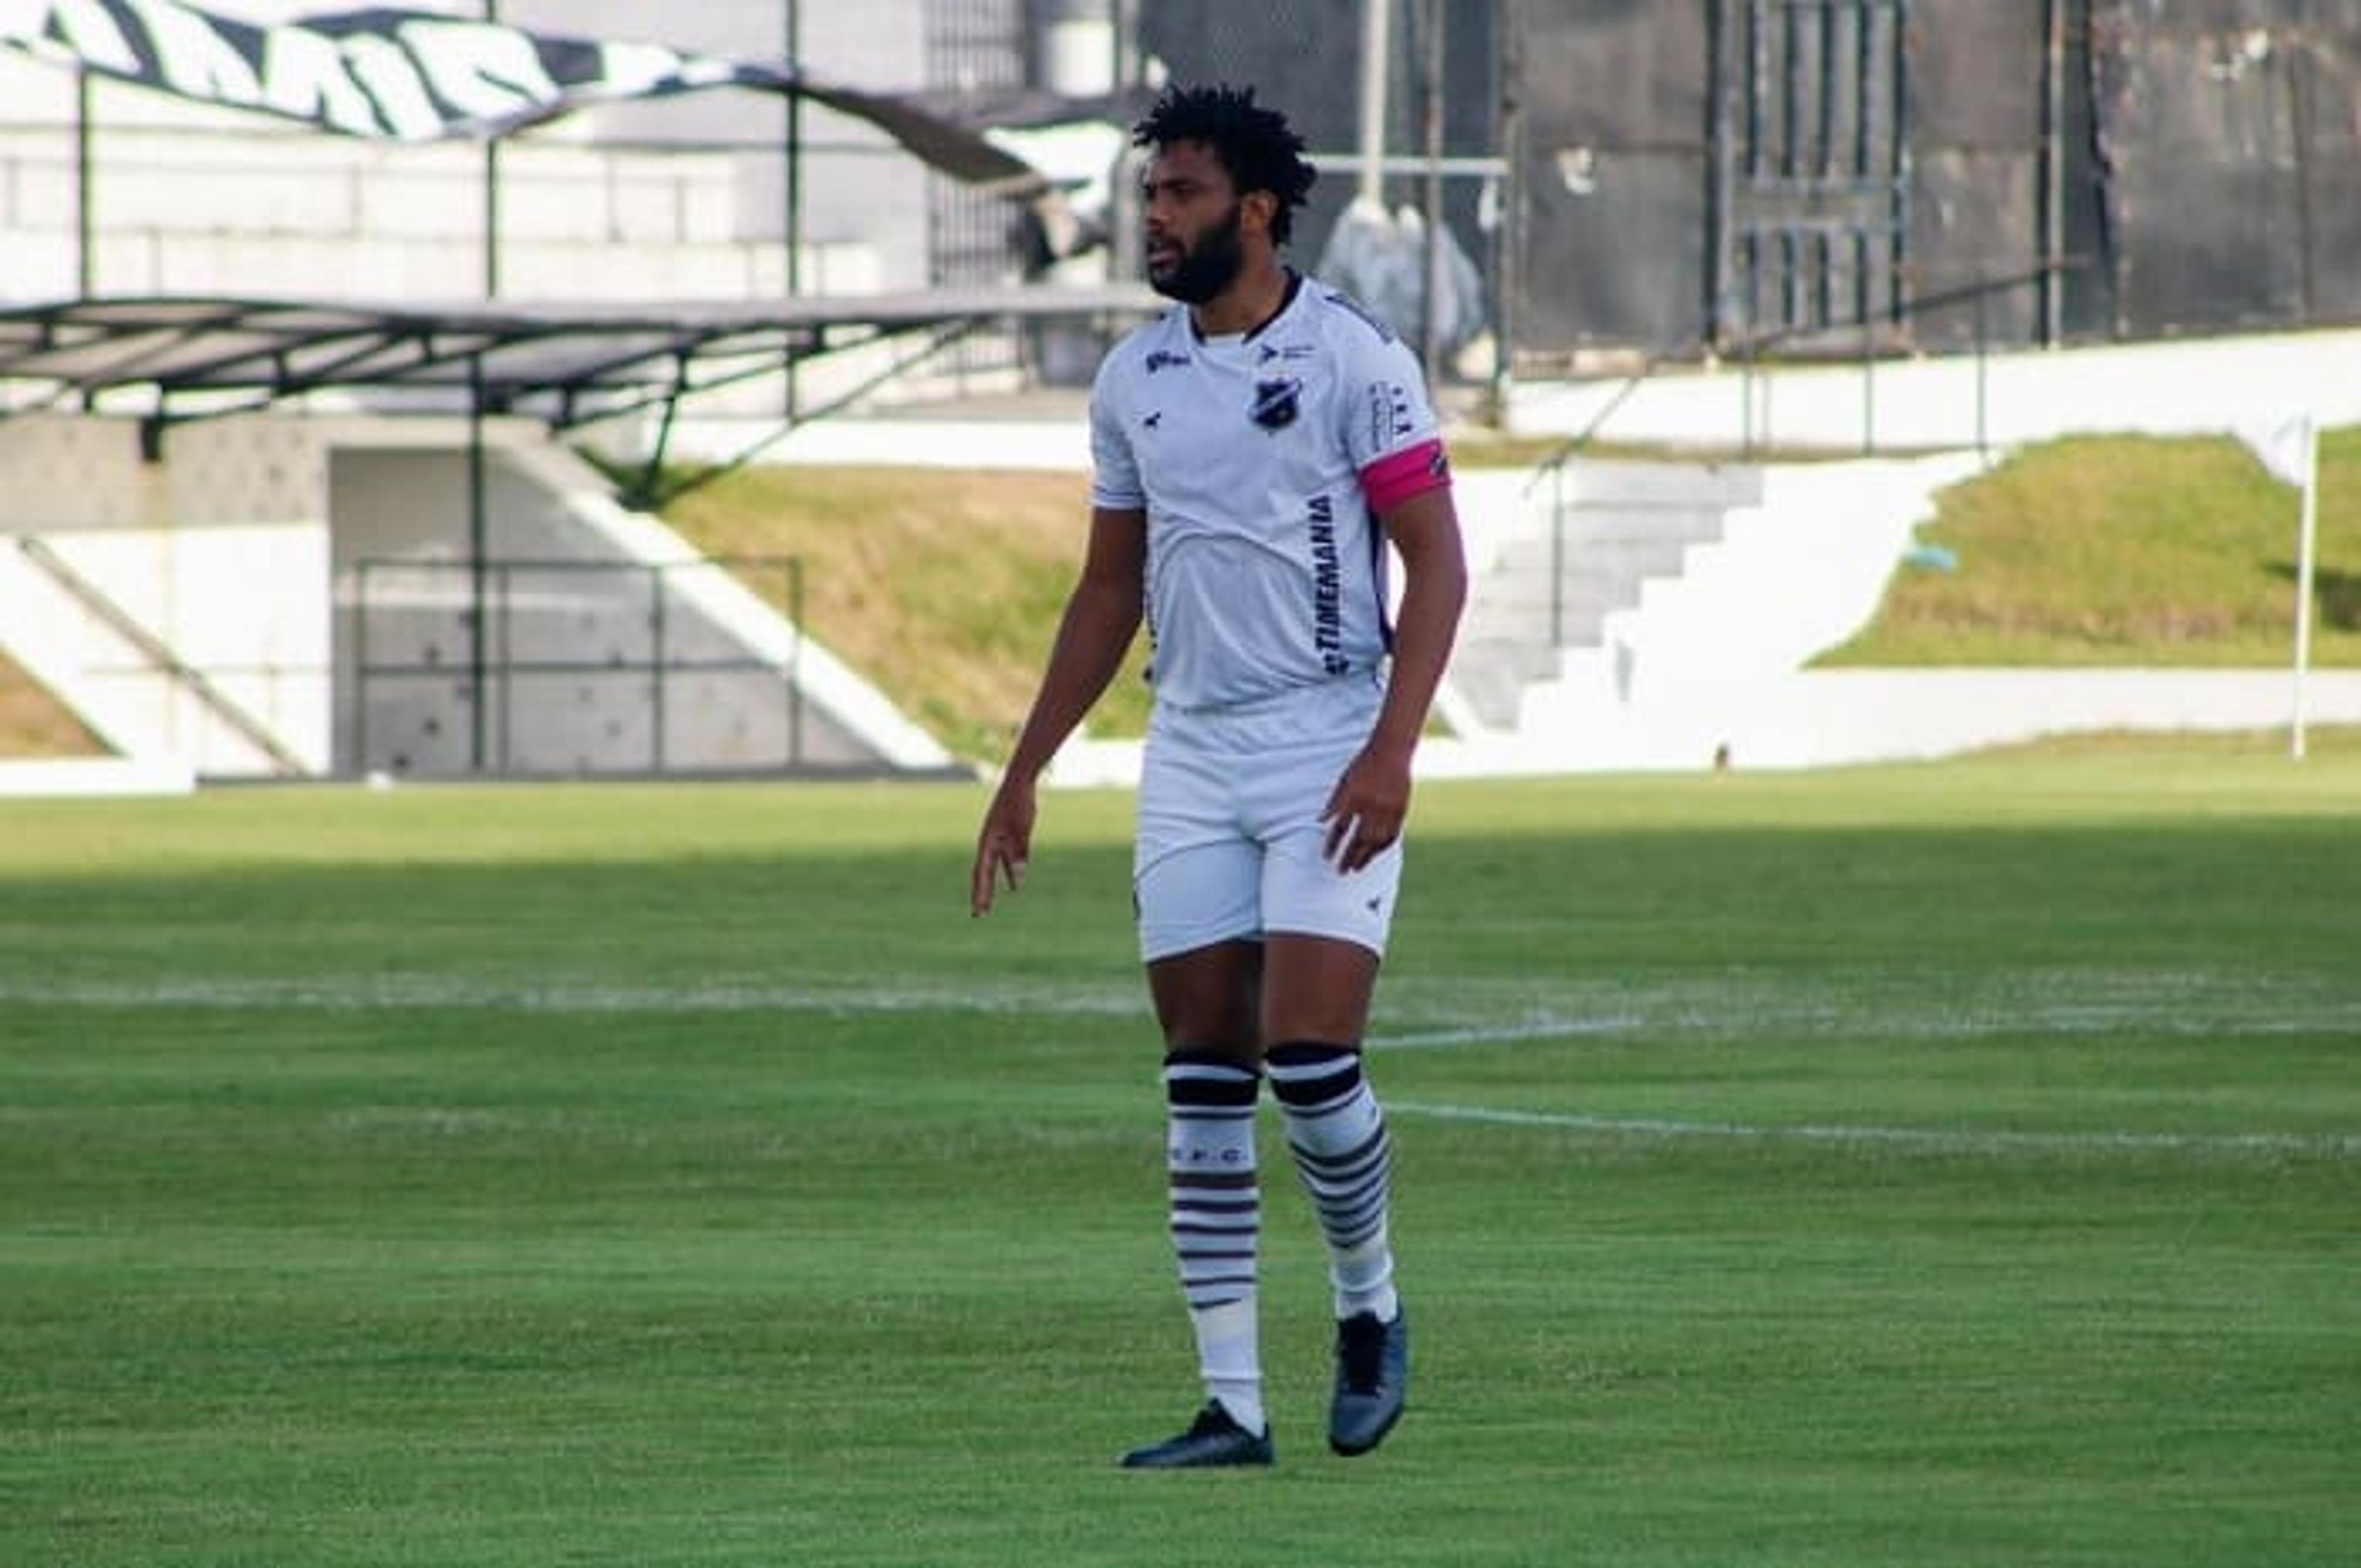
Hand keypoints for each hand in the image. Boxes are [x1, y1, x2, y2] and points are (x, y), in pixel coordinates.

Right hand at [971, 779, 1036, 915]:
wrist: (1020, 781)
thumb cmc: (1020, 803)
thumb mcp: (1022, 830)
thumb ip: (1019, 854)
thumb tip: (1017, 881)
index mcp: (988, 842)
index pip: (982, 874)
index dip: (980, 893)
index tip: (979, 911)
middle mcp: (989, 843)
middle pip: (983, 874)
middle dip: (981, 894)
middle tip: (978, 915)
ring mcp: (998, 839)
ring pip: (994, 869)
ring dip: (992, 887)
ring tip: (988, 906)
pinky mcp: (1008, 836)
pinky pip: (1007, 860)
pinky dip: (1009, 873)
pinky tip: (1014, 886)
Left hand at [1320, 743, 1411, 873]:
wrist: (1392, 750)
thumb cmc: (1365, 763)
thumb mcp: (1344, 779)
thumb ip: (1334, 802)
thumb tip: (1320, 822)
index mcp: (1355, 796)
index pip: (1341, 826)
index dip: (1333, 843)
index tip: (1326, 856)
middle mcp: (1372, 805)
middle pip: (1358, 838)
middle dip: (1348, 856)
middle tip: (1340, 871)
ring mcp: (1388, 808)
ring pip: (1376, 840)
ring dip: (1366, 857)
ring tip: (1356, 869)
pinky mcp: (1401, 810)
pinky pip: (1392, 834)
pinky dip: (1382, 846)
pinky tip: (1375, 854)